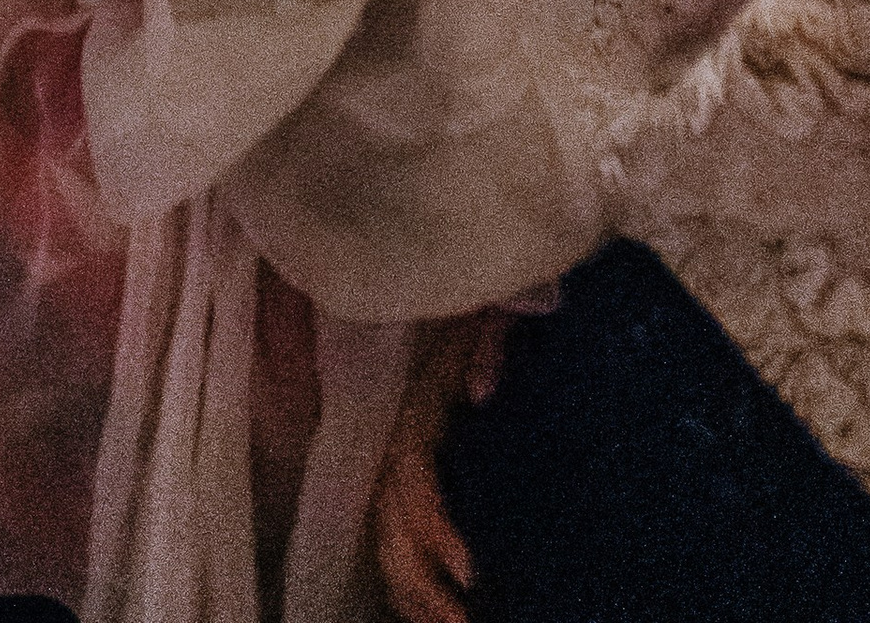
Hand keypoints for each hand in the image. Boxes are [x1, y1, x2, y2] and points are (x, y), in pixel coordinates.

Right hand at [370, 309, 512, 622]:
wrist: (453, 281)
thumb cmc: (475, 305)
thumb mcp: (485, 310)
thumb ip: (484, 340)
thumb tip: (480, 391)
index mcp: (413, 403)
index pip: (408, 475)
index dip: (431, 525)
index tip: (468, 570)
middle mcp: (395, 437)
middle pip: (389, 522)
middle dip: (420, 584)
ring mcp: (396, 458)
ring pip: (384, 536)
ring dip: (411, 592)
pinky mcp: (405, 472)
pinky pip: (391, 533)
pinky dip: (404, 581)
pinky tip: (425, 613)